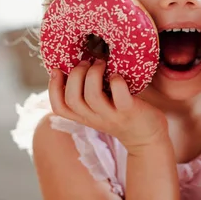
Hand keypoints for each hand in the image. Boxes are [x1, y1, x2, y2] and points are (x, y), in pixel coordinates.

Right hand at [48, 59, 168, 153]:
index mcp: (84, 116)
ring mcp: (111, 116)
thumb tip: (78, 63)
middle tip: (86, 62)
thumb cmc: (122, 114)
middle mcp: (94, 117)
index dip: (52, 88)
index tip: (57, 70)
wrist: (147, 138)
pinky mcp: (129, 111)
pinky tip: (117, 75)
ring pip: (92, 97)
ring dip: (93, 75)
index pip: (59, 107)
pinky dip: (116, 82)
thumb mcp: (100, 108)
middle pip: (72, 99)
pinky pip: (119, 97)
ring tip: (101, 63)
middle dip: (75, 76)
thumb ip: (89, 93)